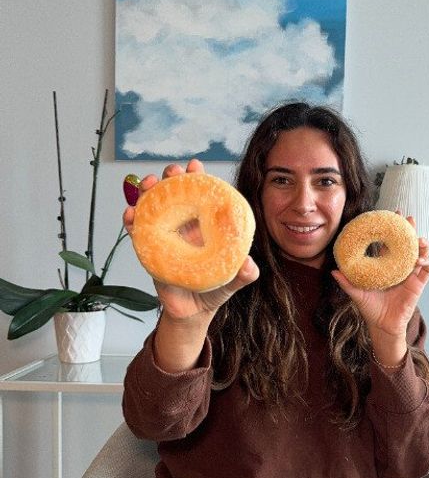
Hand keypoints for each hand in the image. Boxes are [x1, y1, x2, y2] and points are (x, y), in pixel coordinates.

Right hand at [123, 158, 259, 321]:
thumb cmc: (215, 289)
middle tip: (172, 171)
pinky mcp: (149, 251)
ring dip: (147, 193)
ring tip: (148, 183)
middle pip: (174, 195)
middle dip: (171, 178)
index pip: (200, 196)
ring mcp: (165, 237)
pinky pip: (137, 233)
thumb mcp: (234, 280)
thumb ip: (245, 274)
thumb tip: (249, 266)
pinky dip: (131, 221)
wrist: (193, 312)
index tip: (195, 165)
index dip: (196, 179)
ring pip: (152, 208)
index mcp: (204, 227)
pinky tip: (131, 213)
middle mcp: (183, 227)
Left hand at [331, 221, 428, 362]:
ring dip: (422, 245)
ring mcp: (411, 275)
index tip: (391, 215)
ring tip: (420, 239)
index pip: (391, 242)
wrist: (382, 326)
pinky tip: (421, 259)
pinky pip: (427, 270)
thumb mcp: (357, 293)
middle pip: (408, 244)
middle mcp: (400, 267)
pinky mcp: (418, 285)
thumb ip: (347, 282)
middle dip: (410, 230)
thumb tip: (333, 271)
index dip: (392, 229)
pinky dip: (426, 263)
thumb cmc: (370, 309)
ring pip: (420, 254)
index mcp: (387, 265)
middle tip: (408, 219)